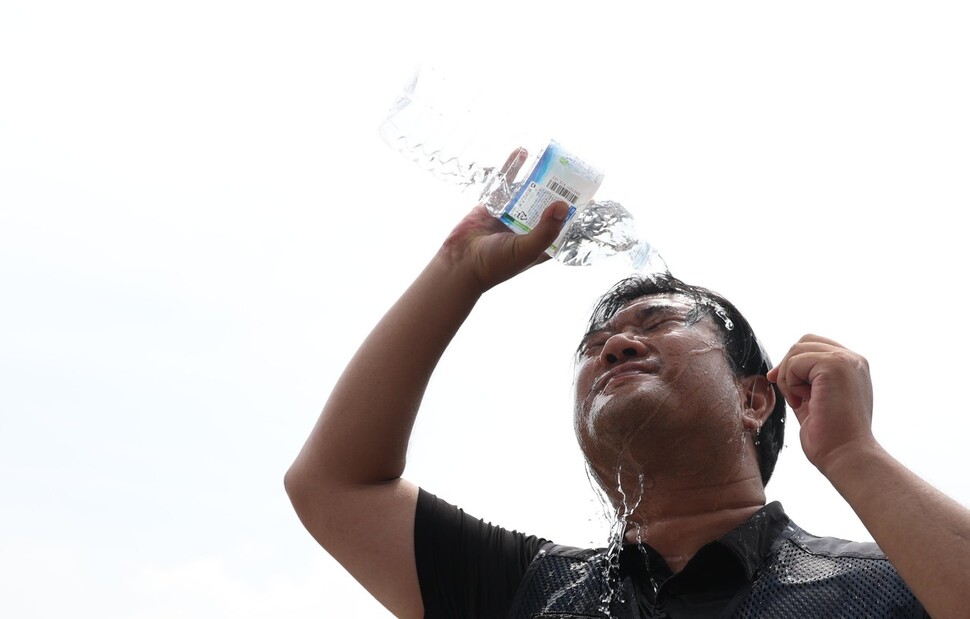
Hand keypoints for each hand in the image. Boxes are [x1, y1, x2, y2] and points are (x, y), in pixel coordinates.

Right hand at [439, 149, 569, 290]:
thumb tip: (563, 205)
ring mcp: (512, 214)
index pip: (565, 225)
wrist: (460, 263)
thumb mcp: (526, 250)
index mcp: (541, 242)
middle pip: (549, 203)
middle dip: (560, 188)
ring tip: (552, 158)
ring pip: (530, 189)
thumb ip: (545, 230)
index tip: (593, 197)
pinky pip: (507, 182)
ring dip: (540, 174)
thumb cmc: (495, 264)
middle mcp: (529, 226)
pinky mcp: (495, 203)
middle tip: (573, 169)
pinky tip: (524, 151)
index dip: (577, 212)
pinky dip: (514, 166)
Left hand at [766, 334, 876, 475]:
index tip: (783, 385)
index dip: (793, 362)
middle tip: (790, 395)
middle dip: (788, 366)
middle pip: (804, 341)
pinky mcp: (835, 366)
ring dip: (788, 378)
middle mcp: (854, 359)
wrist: (846, 456)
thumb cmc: (831, 437)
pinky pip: (794, 362)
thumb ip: (804, 381)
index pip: (815, 345)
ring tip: (800, 402)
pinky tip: (802, 402)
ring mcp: (847, 360)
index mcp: (852, 367)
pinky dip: (790, 383)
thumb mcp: (815, 401)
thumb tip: (778, 370)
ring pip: (796, 351)